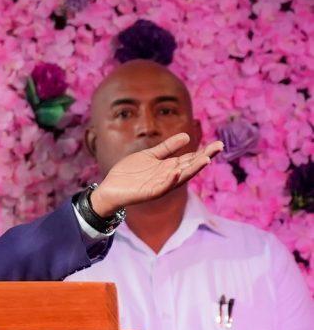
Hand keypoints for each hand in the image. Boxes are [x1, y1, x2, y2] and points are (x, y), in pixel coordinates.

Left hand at [90, 133, 222, 216]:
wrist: (110, 188)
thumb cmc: (130, 173)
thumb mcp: (150, 155)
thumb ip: (167, 148)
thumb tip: (187, 136)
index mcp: (169, 167)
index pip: (190, 159)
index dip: (204, 152)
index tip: (218, 144)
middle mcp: (168, 177)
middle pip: (190, 166)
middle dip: (204, 157)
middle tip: (219, 147)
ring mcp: (160, 185)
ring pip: (180, 177)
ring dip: (192, 169)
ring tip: (206, 159)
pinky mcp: (149, 193)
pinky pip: (162, 187)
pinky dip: (170, 180)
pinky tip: (177, 171)